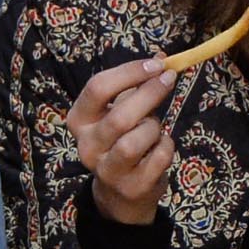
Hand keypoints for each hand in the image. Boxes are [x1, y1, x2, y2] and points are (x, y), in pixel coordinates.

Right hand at [67, 55, 178, 225]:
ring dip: (155, 127)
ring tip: (155, 129)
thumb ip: (136, 84)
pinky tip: (160, 146)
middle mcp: (87, 147)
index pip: (97, 89)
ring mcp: (107, 171)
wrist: (121, 193)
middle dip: (150, 94)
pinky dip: (166, 146)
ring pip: (136, 140)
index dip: (129, 72)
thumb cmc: (121, 140)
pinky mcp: (132, 187)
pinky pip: (158, 157)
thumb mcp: (121, 109)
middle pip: (119, 116)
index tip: (156, 64)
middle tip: (169, 79)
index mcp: (79, 121)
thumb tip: (162, 55)